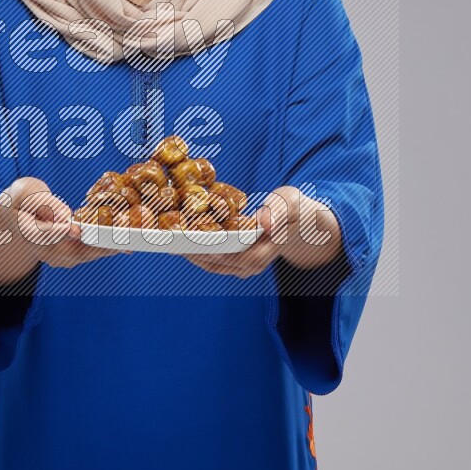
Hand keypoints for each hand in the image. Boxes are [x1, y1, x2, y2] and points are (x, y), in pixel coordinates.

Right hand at [0, 177, 127, 285]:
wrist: (19, 217)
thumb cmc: (23, 199)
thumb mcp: (26, 190)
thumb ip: (41, 200)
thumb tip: (66, 216)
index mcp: (24, 229)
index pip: (39, 233)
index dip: (57, 232)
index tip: (73, 228)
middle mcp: (39, 248)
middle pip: (66, 251)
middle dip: (93, 245)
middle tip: (113, 239)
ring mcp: (52, 256)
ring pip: (80, 256)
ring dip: (103, 249)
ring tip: (126, 242)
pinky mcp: (65, 258)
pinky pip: (87, 255)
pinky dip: (104, 249)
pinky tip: (124, 245)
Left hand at [179, 186, 342, 276]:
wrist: (301, 222)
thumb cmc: (296, 209)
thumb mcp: (292, 203)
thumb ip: (279, 211)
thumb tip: (264, 223)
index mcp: (266, 251)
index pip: (237, 257)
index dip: (213, 250)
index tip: (192, 241)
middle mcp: (254, 265)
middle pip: (219, 263)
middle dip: (194, 252)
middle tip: (170, 239)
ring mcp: (245, 266)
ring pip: (213, 265)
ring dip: (192, 254)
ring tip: (170, 240)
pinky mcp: (237, 262)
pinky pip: (214, 261)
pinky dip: (198, 252)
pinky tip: (182, 240)